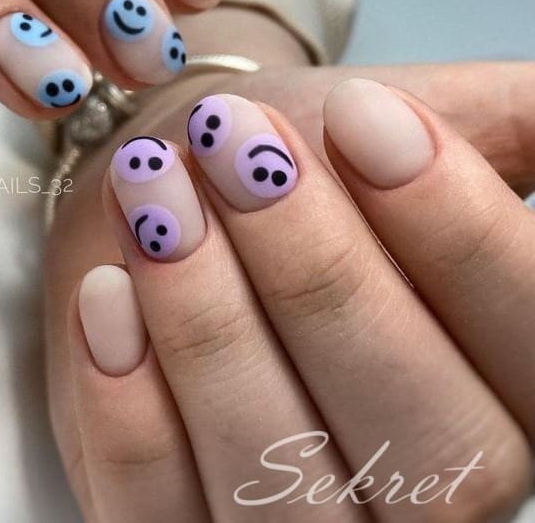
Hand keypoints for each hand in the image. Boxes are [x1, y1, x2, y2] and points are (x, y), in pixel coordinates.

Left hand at [62, 85, 533, 521]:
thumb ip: (509, 125)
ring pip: (278, 481)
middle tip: (235, 142)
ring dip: (208, 324)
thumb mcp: (414, 121)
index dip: (454, 226)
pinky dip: (127, 408)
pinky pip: (157, 514)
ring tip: (156, 194)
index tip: (363, 114)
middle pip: (417, 428)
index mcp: (509, 388)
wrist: (182, 185)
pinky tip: (105, 295)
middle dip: (315, 270)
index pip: (534, 337)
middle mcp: (433, 488)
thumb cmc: (300, 154)